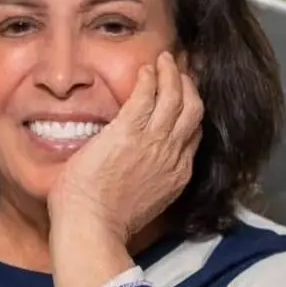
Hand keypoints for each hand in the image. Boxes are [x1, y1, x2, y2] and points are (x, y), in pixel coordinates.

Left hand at [48, 51, 203, 243]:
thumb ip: (151, 180)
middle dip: (189, 87)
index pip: (193, 135)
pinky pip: (147, 94)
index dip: (191, 113)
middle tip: (180, 72)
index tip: (184, 100)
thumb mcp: (144, 201)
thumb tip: (141, 170)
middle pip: (193, 110)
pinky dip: (150, 78)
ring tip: (165, 60)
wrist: (92, 226)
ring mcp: (153, 141)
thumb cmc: (107, 222)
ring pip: (175, 97)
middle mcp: (172, 154)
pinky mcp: (129, 130)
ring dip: (171, 74)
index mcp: (176, 174)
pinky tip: (145, 69)